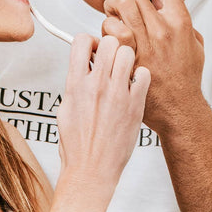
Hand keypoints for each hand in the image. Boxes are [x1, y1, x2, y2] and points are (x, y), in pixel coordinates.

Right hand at [57, 34, 149, 200]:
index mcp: (75, 84)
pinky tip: (134, 87)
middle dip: (110, 47)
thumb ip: (76, 84)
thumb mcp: (66, 109)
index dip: (89, 41)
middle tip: (110, 60)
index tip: (92, 49)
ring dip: (127, 58)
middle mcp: (96, 85)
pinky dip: (141, 77)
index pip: (81, 41)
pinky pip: (144, 74)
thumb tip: (82, 68)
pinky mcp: (134, 105)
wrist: (91, 170)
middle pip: (109, 41)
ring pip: (128, 53)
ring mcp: (117, 94)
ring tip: (123, 73)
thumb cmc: (77, 146)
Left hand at [101, 0, 204, 135]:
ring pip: (119, 5)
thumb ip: (179, 19)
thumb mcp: (194, 42)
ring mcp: (144, 44)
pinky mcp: (128, 58)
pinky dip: (106, 30)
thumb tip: (161, 3)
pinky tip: (111, 39)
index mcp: (180, 21)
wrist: (178, 107)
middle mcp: (162, 29)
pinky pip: (110, 31)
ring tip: (115, 19)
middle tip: (121, 5)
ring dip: (112, 9)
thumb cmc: (184, 78)